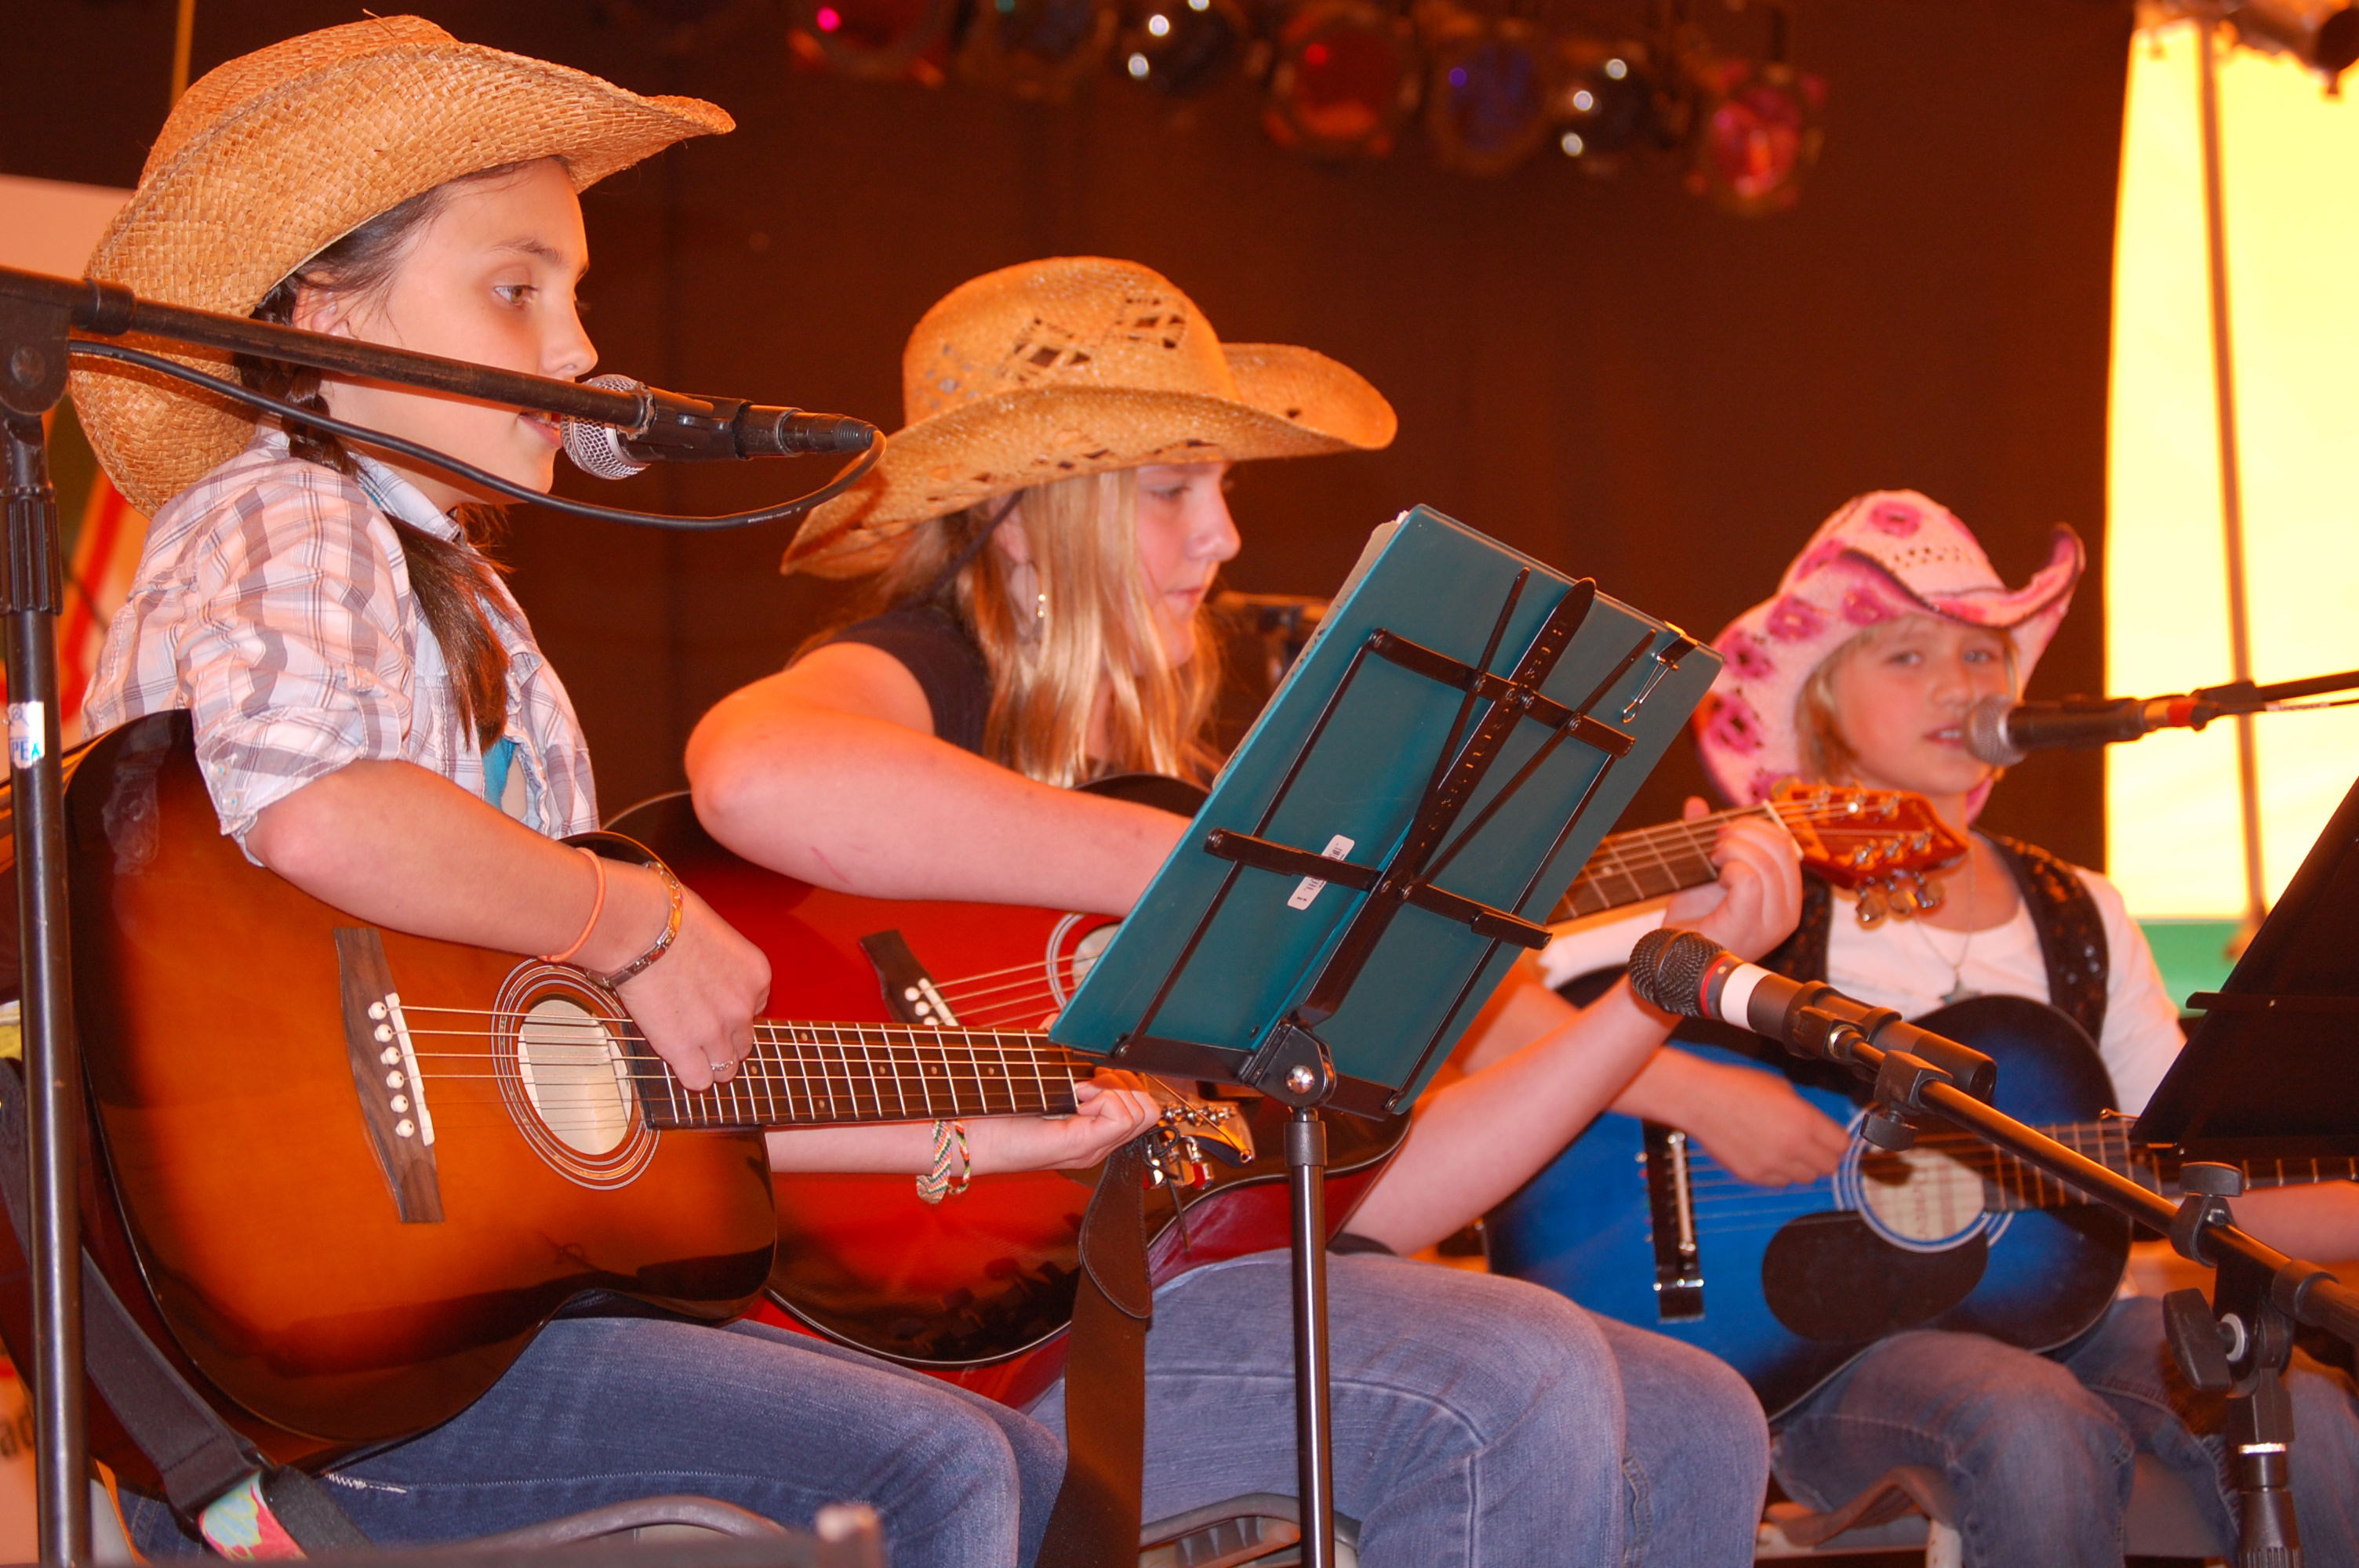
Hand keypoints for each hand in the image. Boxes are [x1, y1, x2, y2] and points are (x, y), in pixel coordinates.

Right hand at [605, 869, 771, 1092]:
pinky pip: (699, 1081)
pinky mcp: (685, 1050)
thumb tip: (710, 975)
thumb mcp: (718, 936)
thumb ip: (724, 965)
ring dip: (707, 1061)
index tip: (709, 1006)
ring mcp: (717, 1032)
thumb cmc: (670, 918)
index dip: (729, 1011)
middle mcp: (744, 1007)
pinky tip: (674, 1057)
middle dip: (722, 1040)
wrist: (641, 928)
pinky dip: (688, 1074)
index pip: (755, 1010)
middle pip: (744, 1043)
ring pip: (726, 1069)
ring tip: (684, 1046)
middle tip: (695, 1028)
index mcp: (757, 976)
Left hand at [963, 1072, 1163, 1173]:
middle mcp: (1099, 1138)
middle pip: (1148, 1104)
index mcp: (1093, 1124)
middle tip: (1081, 1086)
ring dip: (1111, 1090)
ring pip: (1143, 1110)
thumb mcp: (1039, 1074)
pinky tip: (1076, 1098)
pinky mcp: (1085, 1145)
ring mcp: (1095, 1145)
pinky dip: (1104, 1098)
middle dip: (1122, 1082)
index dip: (1125, 1080)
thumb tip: (1060, 1021)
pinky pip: (1125, 1116)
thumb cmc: (997, 1110)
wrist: (972, 1134)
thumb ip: (1057, 1054)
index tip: (1088, 1076)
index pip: (1142, 1101)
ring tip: (1076, 1093)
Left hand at [1662, 796, 1802, 960]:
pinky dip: (1729, 867)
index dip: (1758, 827)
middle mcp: (1788, 912)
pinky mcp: (1749, 926)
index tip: (1726, 830)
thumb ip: (1707, 838)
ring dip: (1733, 848)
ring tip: (1713, 858)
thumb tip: (1696, 804)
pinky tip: (1715, 875)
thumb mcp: (1704, 872)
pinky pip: (1749, 880)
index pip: (1788, 845)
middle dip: (1746, 832)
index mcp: (1786, 897)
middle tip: (1716, 841)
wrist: (1673, 958)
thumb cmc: (1694, 921)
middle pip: (1782, 848)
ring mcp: (1771, 923)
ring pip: (1766, 862)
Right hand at [1674, 1056, 1849, 1186]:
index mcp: (1804, 1120)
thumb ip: (1804, 1110)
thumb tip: (1815, 1126)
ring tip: (1786, 1150)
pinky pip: (1780, 1182)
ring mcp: (1773, 1163)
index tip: (1831, 1140)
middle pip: (1829, 1167)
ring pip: (1806, 1179)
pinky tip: (1767, 1155)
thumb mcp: (1780, 1088)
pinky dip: (1778, 1173)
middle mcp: (1793, 1145)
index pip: (1842, 1145)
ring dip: (1801, 1167)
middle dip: (1823, 1157)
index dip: (1836, 1141)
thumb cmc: (1735, 1087)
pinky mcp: (1754, 1175)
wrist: (1700, 1099)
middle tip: (1812, 1147)